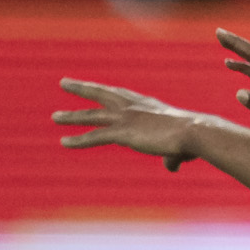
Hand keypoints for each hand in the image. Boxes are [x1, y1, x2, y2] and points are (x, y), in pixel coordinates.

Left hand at [53, 80, 209, 169]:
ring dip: (72, 116)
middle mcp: (133, 107)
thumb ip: (171, 155)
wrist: (194, 132)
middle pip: (101, 94)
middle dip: (82, 88)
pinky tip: (64, 142)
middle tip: (64, 82)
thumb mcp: (180, 144)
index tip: (94, 87)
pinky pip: (95, 137)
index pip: (122, 95)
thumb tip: (171, 166)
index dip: (107, 92)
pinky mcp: (122, 133)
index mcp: (148, 105)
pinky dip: (78, 140)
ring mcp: (126, 118)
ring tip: (55, 117)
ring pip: (92, 115)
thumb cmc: (193, 137)